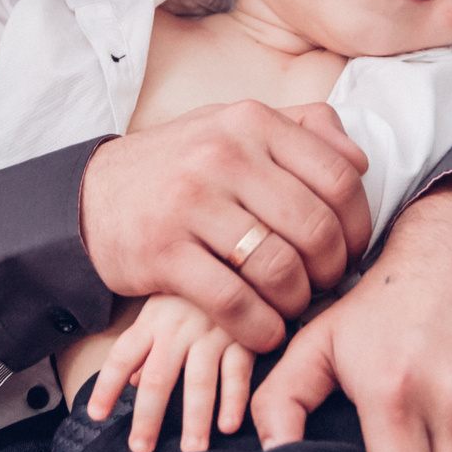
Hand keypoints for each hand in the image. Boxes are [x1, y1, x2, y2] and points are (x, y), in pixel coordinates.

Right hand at [80, 101, 372, 353]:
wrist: (91, 198)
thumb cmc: (180, 167)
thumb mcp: (235, 127)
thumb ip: (303, 129)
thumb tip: (361, 161)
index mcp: (251, 121)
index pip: (338, 177)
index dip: (359, 224)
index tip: (350, 249)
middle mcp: (223, 154)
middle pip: (316, 228)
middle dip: (331, 270)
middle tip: (322, 284)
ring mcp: (191, 202)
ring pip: (280, 269)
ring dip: (297, 302)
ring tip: (290, 306)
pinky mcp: (164, 252)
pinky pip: (235, 303)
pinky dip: (261, 328)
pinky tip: (263, 330)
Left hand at [86, 295, 255, 451]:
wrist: (240, 254)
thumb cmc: (194, 291)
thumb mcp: (163, 309)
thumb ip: (147, 346)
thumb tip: (130, 383)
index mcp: (153, 320)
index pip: (122, 356)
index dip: (106, 386)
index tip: (95, 415)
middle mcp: (179, 328)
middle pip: (158, 378)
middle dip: (148, 416)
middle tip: (141, 449)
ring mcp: (212, 332)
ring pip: (199, 381)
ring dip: (195, 419)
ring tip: (191, 451)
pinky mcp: (245, 336)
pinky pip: (238, 371)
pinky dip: (234, 399)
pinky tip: (228, 426)